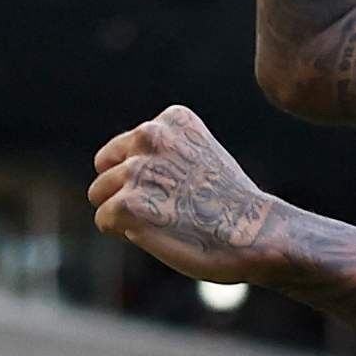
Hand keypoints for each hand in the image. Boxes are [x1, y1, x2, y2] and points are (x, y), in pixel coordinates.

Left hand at [89, 110, 289, 286]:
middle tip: (169, 209)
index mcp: (172, 120)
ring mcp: (137, 170)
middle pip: (107, 167)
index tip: (183, 189)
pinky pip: (104, 220)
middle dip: (127, 190)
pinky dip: (124, 233)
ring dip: (125, 213)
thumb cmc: (232, 207)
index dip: (148, 176)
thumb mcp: (202, 158)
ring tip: (165, 222)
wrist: (255, 235)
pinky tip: (157, 235)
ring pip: (100, 194)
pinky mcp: (127, 204)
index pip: (129, 147)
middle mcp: (151, 136)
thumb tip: (118, 171)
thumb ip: (166, 154)